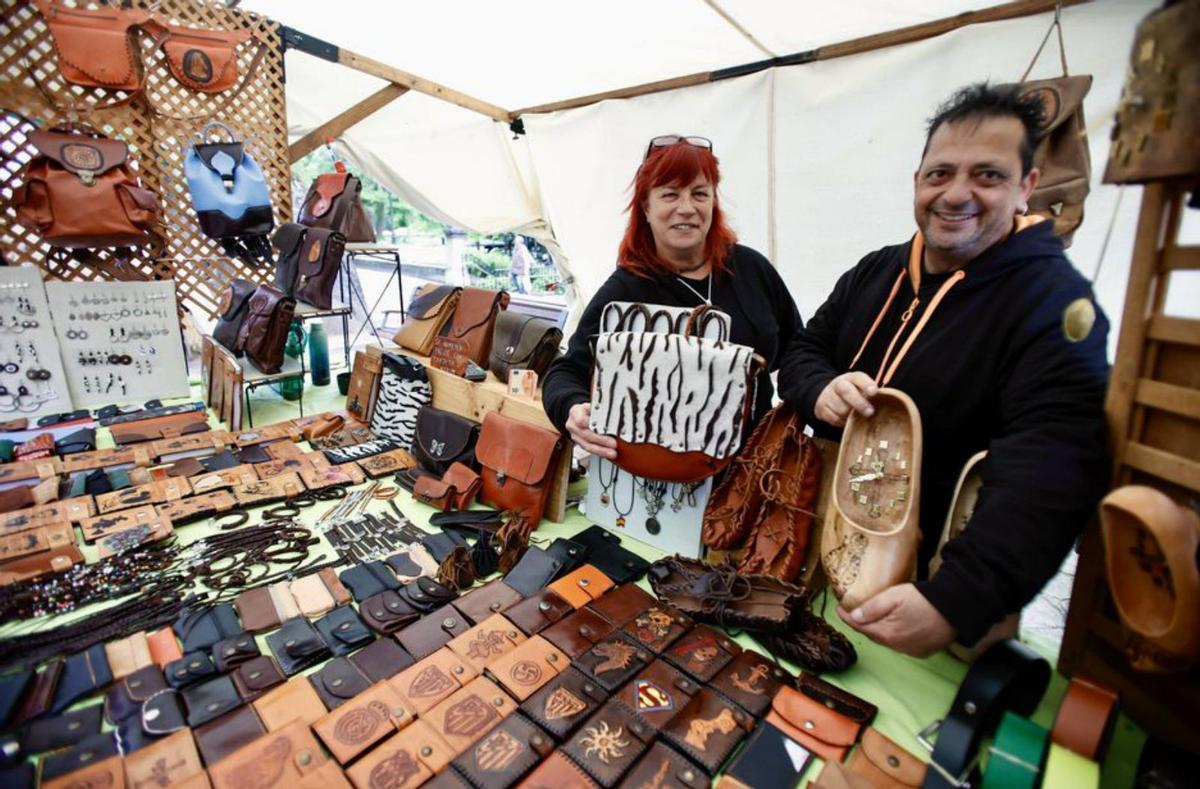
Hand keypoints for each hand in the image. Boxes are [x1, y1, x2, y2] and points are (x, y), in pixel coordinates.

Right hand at [565, 402, 616, 459]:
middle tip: (613, 443)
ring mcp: (575, 436)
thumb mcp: (590, 404)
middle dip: (601, 440)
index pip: (581, 420)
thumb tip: (609, 410)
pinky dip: (599, 452)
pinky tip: (607, 454)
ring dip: (601, 450)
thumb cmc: (585, 410)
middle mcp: (572, 426)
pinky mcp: (579, 444)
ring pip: (587, 445)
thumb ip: (597, 407)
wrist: (576, 415)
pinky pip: (589, 450)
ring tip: (612, 453)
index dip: (593, 425)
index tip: (605, 427)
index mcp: (575, 413)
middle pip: (586, 435)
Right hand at [814, 372, 878, 426]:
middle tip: (870, 412)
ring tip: (857, 417)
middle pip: (846, 392)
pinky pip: (834, 418)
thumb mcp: (860, 388)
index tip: (874, 392)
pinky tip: (846, 420)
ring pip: (841, 409)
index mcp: (851, 378)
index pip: (858, 378)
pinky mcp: (822, 409)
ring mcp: (828, 396)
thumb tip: (887, 403)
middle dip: (859, 403)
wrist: (826, 395)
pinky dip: (842, 422)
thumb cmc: (852, 393)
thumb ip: (871, 393)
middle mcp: (838, 384)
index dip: (866, 384)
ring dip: (851, 416)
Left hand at [838, 583, 955, 656]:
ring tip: (872, 618)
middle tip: (853, 612)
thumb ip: (872, 608)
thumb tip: (854, 617)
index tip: (838, 609)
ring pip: (888, 641)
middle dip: (862, 624)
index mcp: (887, 634)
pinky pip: (902, 644)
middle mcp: (898, 647)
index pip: (861, 627)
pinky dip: (894, 635)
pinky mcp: (924, 650)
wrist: (956, 608)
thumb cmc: (924, 599)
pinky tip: (894, 627)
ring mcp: (912, 650)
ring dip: (878, 630)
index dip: (847, 618)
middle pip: (874, 635)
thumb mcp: (894, 597)